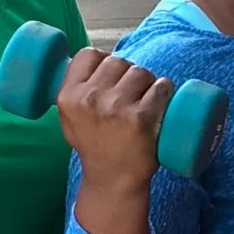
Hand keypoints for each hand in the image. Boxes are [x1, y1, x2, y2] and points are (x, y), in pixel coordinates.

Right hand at [56, 49, 172, 191]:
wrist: (113, 179)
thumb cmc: (94, 146)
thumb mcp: (69, 118)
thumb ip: (73, 92)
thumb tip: (90, 62)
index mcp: (69, 96)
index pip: (88, 55)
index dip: (103, 60)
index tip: (112, 73)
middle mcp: (90, 99)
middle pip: (117, 61)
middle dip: (128, 71)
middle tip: (132, 90)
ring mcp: (116, 108)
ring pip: (139, 71)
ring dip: (147, 80)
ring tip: (146, 96)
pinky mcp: (141, 118)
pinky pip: (159, 88)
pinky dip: (164, 89)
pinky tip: (162, 97)